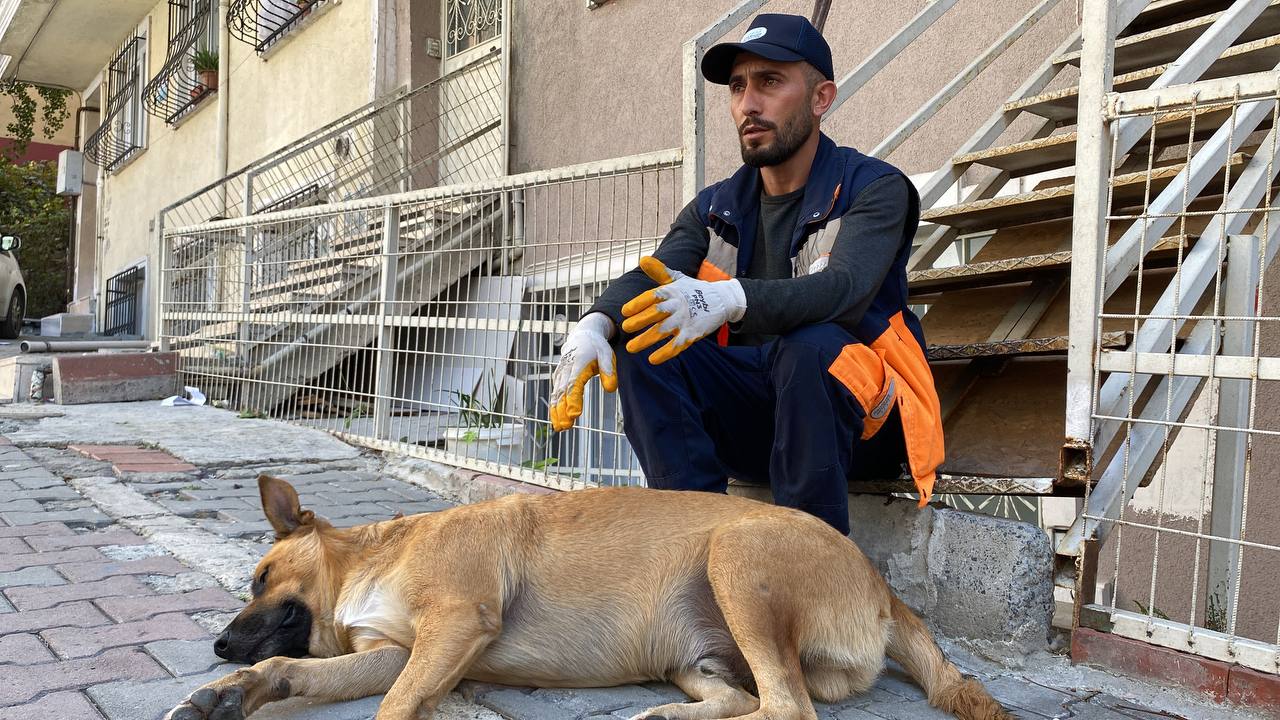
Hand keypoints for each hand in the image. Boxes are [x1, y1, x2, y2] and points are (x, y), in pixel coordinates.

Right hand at [549, 312, 617, 431]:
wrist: (582, 336)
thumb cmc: (596, 348)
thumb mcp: (607, 355)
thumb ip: (609, 371)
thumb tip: (611, 389)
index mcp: (578, 363)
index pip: (574, 384)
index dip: (573, 400)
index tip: (574, 414)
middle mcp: (566, 370)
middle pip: (562, 392)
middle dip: (563, 410)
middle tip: (566, 426)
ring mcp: (560, 374)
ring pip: (556, 395)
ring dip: (556, 412)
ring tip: (560, 428)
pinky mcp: (558, 379)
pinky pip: (555, 394)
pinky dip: (554, 408)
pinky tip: (557, 422)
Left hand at [620, 256, 745, 364]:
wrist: (722, 300)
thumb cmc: (694, 290)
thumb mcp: (678, 278)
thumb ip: (659, 272)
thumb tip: (643, 259)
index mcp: (672, 291)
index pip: (653, 296)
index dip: (638, 303)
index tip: (625, 311)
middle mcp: (678, 305)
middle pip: (657, 312)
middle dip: (640, 320)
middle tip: (625, 328)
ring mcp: (685, 320)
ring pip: (663, 331)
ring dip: (646, 340)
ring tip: (631, 348)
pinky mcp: (693, 334)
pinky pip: (677, 345)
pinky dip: (665, 353)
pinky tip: (652, 360)